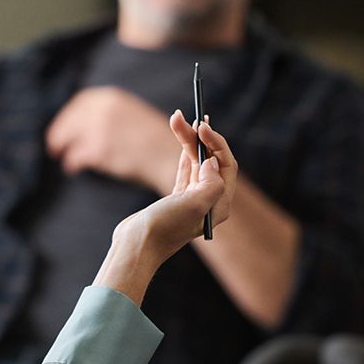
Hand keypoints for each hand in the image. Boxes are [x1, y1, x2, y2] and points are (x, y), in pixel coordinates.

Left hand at [45, 87, 178, 190]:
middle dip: (59, 132)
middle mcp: (103, 110)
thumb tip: (85, 123)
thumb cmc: (154, 140)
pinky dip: (72, 162)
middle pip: (70, 119)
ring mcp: (100, 129)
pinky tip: (73, 167)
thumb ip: (110, 113)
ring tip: (63, 158)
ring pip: (69, 138)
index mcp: (113, 97)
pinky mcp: (99, 150)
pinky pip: (75, 156)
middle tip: (53, 145)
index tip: (63, 126)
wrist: (168, 156)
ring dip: (63, 148)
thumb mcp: (132, 114)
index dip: (68, 115)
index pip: (81, 102)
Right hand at [98, 113, 237, 302]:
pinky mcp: (175, 200)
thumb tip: (212, 162)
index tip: (202, 127)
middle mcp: (209, 202)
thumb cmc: (165, 228)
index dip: (216, 143)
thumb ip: (211, 182)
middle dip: (200, 138)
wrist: (136, 247)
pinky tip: (182, 139)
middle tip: (188, 117)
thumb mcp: (195, 204)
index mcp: (219, 205)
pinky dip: (183, 154)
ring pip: (195, 163)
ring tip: (178, 119)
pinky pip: (184, 171)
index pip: (226, 166)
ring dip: (188, 142)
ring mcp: (192, 201)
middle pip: (211, 161)